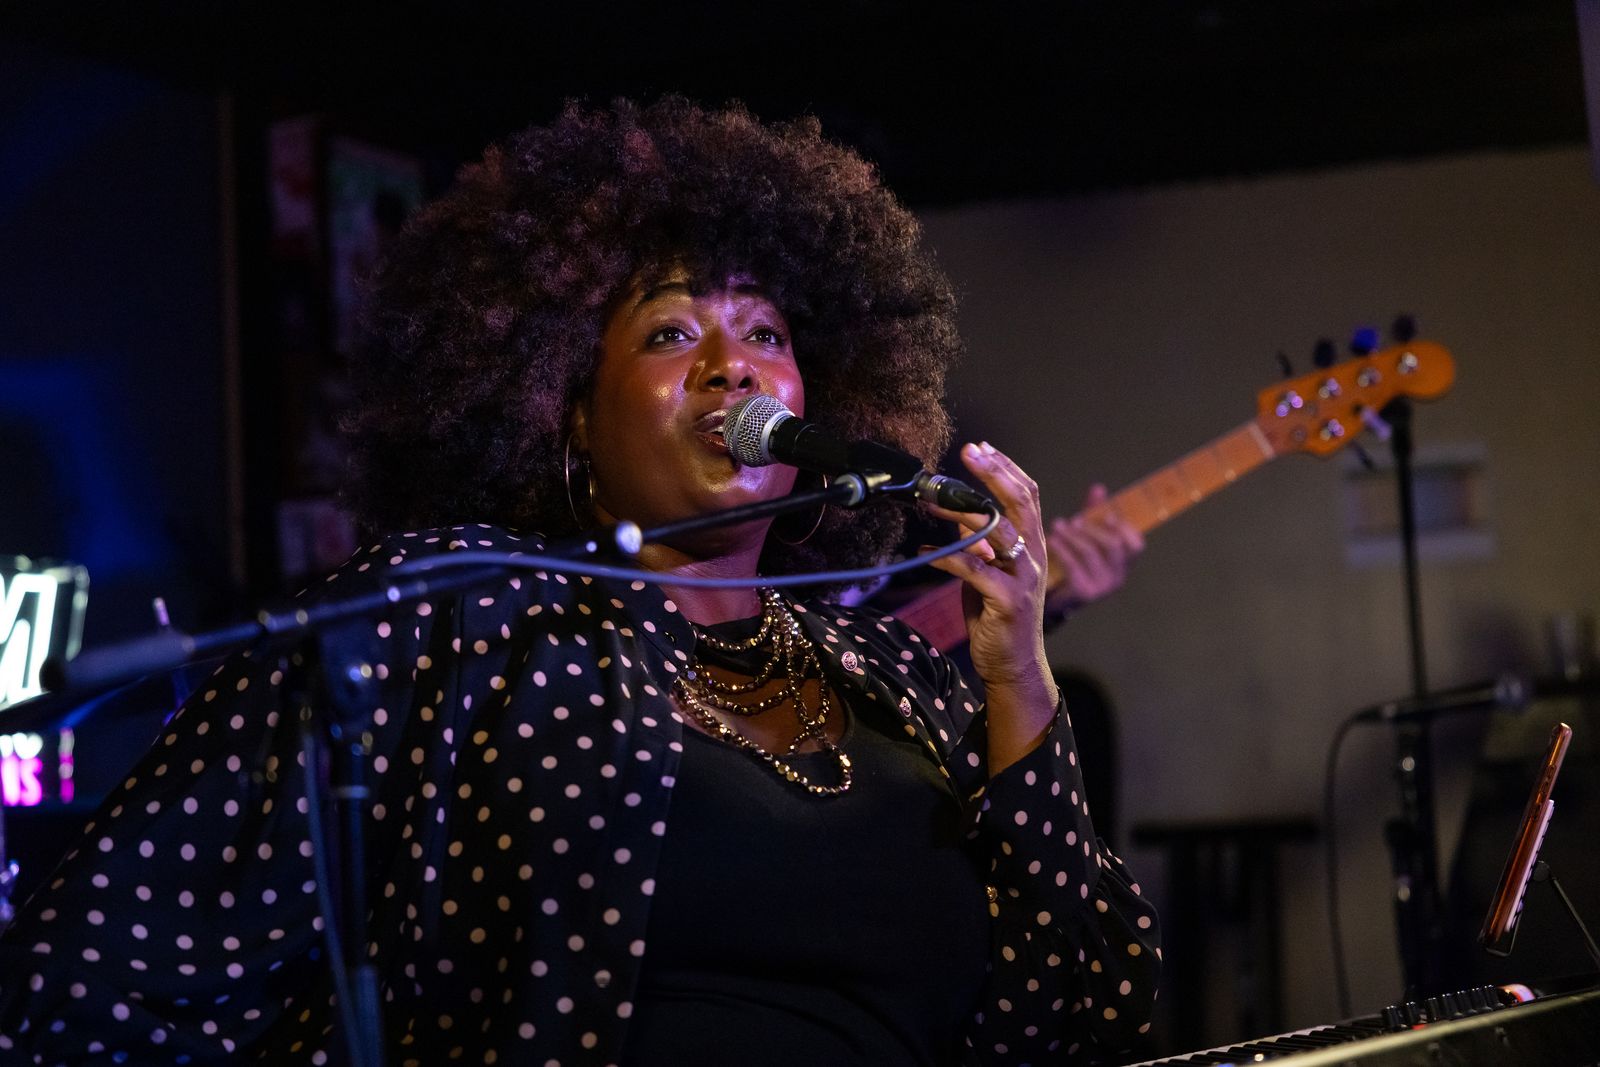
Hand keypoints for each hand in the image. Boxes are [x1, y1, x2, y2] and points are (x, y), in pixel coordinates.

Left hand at [924, 441, 1057, 771]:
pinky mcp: (1007, 600)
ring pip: (999, 531)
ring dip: (963, 511)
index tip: (980, 448)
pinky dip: (946, 558)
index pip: (1027, 495)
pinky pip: (973, 570)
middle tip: (969, 451)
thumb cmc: (998, 615)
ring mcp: (1023, 577)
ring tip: (932, 500)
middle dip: (994, 473)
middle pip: (1020, 503)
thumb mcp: (987, 571)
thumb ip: (978, 543)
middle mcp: (1033, 556)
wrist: (1013, 664)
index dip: (1005, 468)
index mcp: (1032, 545)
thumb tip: (957, 514)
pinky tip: (923, 551)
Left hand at [1042, 484, 1143, 622]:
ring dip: (1073, 536)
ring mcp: (1103, 587)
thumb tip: (1098, 487)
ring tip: (1058, 525)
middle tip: (1075, 519)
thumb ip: (1093, 514)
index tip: (1107, 514)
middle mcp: (1118, 577)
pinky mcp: (1084, 593)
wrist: (1055, 600)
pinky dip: (1063, 549)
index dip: (1123, 527)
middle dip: (1093, 528)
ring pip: (1091, 553)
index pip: (1136, 545)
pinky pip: (1074, 565)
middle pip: (1114, 546)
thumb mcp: (1085, 537)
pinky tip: (1052, 540)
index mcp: (1124, 564)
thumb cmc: (1073, 563)